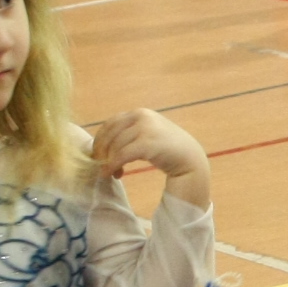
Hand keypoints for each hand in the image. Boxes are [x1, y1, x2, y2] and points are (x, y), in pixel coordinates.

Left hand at [93, 107, 209, 195]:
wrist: (190, 158)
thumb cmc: (168, 150)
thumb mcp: (148, 134)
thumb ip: (130, 132)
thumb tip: (104, 144)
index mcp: (139, 112)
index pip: (110, 124)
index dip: (100, 140)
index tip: (97, 155)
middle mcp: (141, 116)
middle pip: (109, 134)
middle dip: (101, 152)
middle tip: (100, 166)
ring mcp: (145, 128)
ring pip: (115, 146)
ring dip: (109, 161)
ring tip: (111, 173)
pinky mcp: (148, 143)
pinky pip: (122, 155)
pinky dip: (113, 165)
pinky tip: (113, 174)